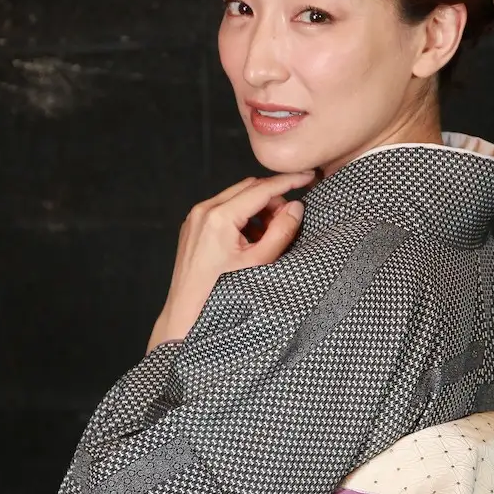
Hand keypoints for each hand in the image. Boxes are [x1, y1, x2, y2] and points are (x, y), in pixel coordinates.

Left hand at [146, 170, 315, 350]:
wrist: (187, 317)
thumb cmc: (221, 295)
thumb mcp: (259, 263)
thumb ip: (281, 231)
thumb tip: (295, 208)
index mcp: (219, 217)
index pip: (261, 188)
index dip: (288, 181)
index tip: (307, 177)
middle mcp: (203, 211)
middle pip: (248, 187)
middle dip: (272, 198)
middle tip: (289, 218)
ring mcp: (195, 218)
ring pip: (236, 198)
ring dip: (257, 209)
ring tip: (269, 237)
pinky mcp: (193, 227)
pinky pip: (223, 210)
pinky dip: (242, 218)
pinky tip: (251, 242)